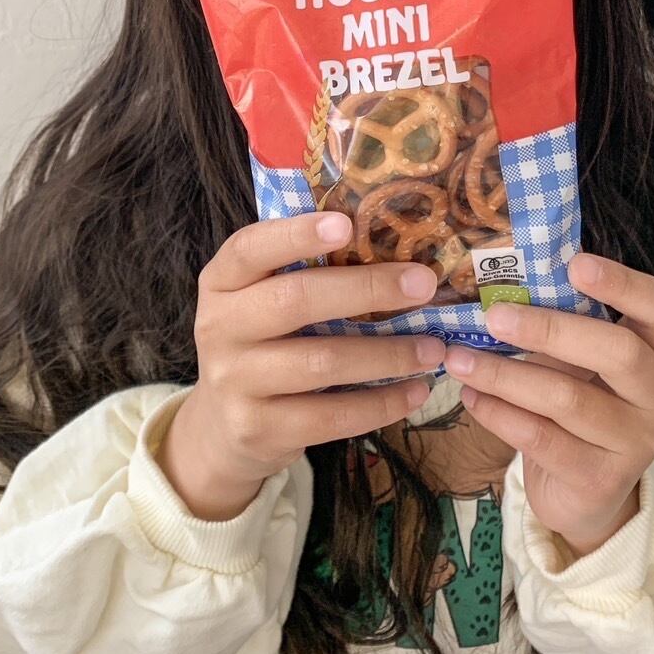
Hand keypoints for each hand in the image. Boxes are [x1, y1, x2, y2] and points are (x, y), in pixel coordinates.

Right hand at [158, 211, 443, 520]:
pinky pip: (331, 415)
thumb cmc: (260, 343)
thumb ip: (301, 271)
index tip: (346, 225)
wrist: (221, 428)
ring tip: (433, 347)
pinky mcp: (261, 429)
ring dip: (387, 354)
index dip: (296, 234)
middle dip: (367, 290)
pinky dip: (380, 403)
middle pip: (295, 301)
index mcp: (222, 282)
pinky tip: (415, 391)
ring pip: (322, 363)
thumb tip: (391, 244)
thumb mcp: (259, 300)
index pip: (250, 248)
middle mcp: (220, 328)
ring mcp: (236, 381)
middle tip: (424, 284)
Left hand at [443, 253, 653, 555]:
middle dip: (550, 329)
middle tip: (493, 315)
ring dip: (504, 374)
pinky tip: (470, 396)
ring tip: (458, 359)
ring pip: (568, 398)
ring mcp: (635, 442)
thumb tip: (502, 276)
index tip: (575, 263)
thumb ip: (561, 322)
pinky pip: (542, 439)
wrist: (583, 495)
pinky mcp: (600, 480)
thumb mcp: (578, 360)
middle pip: (619, 352)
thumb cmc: (578, 403)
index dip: (625, 283)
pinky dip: (498, 413)